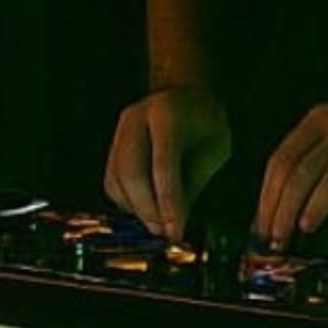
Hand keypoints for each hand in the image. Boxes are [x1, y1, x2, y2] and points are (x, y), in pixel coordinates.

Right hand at [104, 86, 233, 242]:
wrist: (183, 95)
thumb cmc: (205, 123)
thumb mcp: (216, 147)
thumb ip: (196, 180)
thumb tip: (175, 222)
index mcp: (167, 114)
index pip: (162, 164)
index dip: (168, 202)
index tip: (176, 231)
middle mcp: (135, 120)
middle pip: (131, 173)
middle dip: (148, 210)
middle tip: (166, 233)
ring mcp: (119, 132)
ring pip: (116, 181)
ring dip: (138, 210)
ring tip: (160, 225)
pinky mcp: (111, 148)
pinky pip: (112, 183)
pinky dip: (128, 203)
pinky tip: (148, 210)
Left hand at [254, 82, 327, 250]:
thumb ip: (324, 156)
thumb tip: (295, 199)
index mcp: (318, 119)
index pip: (278, 159)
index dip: (265, 194)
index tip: (261, 222)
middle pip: (284, 169)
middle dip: (270, 207)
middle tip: (266, 237)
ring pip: (303, 177)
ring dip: (288, 212)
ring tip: (283, 238)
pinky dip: (317, 205)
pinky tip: (310, 224)